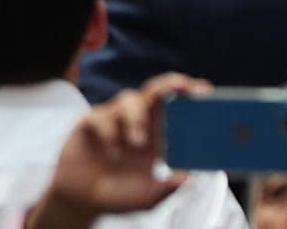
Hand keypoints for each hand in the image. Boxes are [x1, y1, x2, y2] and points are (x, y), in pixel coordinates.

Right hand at [27, 73, 208, 228]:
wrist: (81, 200)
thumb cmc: (117, 196)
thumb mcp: (147, 198)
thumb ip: (166, 189)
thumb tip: (187, 178)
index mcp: (157, 140)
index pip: (176, 113)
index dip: (189, 102)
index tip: (205, 93)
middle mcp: (137, 125)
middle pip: (155, 94)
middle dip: (170, 86)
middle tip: (182, 85)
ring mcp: (114, 121)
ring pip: (130, 99)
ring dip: (137, 117)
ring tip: (138, 143)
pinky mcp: (90, 123)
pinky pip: (101, 117)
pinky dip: (108, 133)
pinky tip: (110, 154)